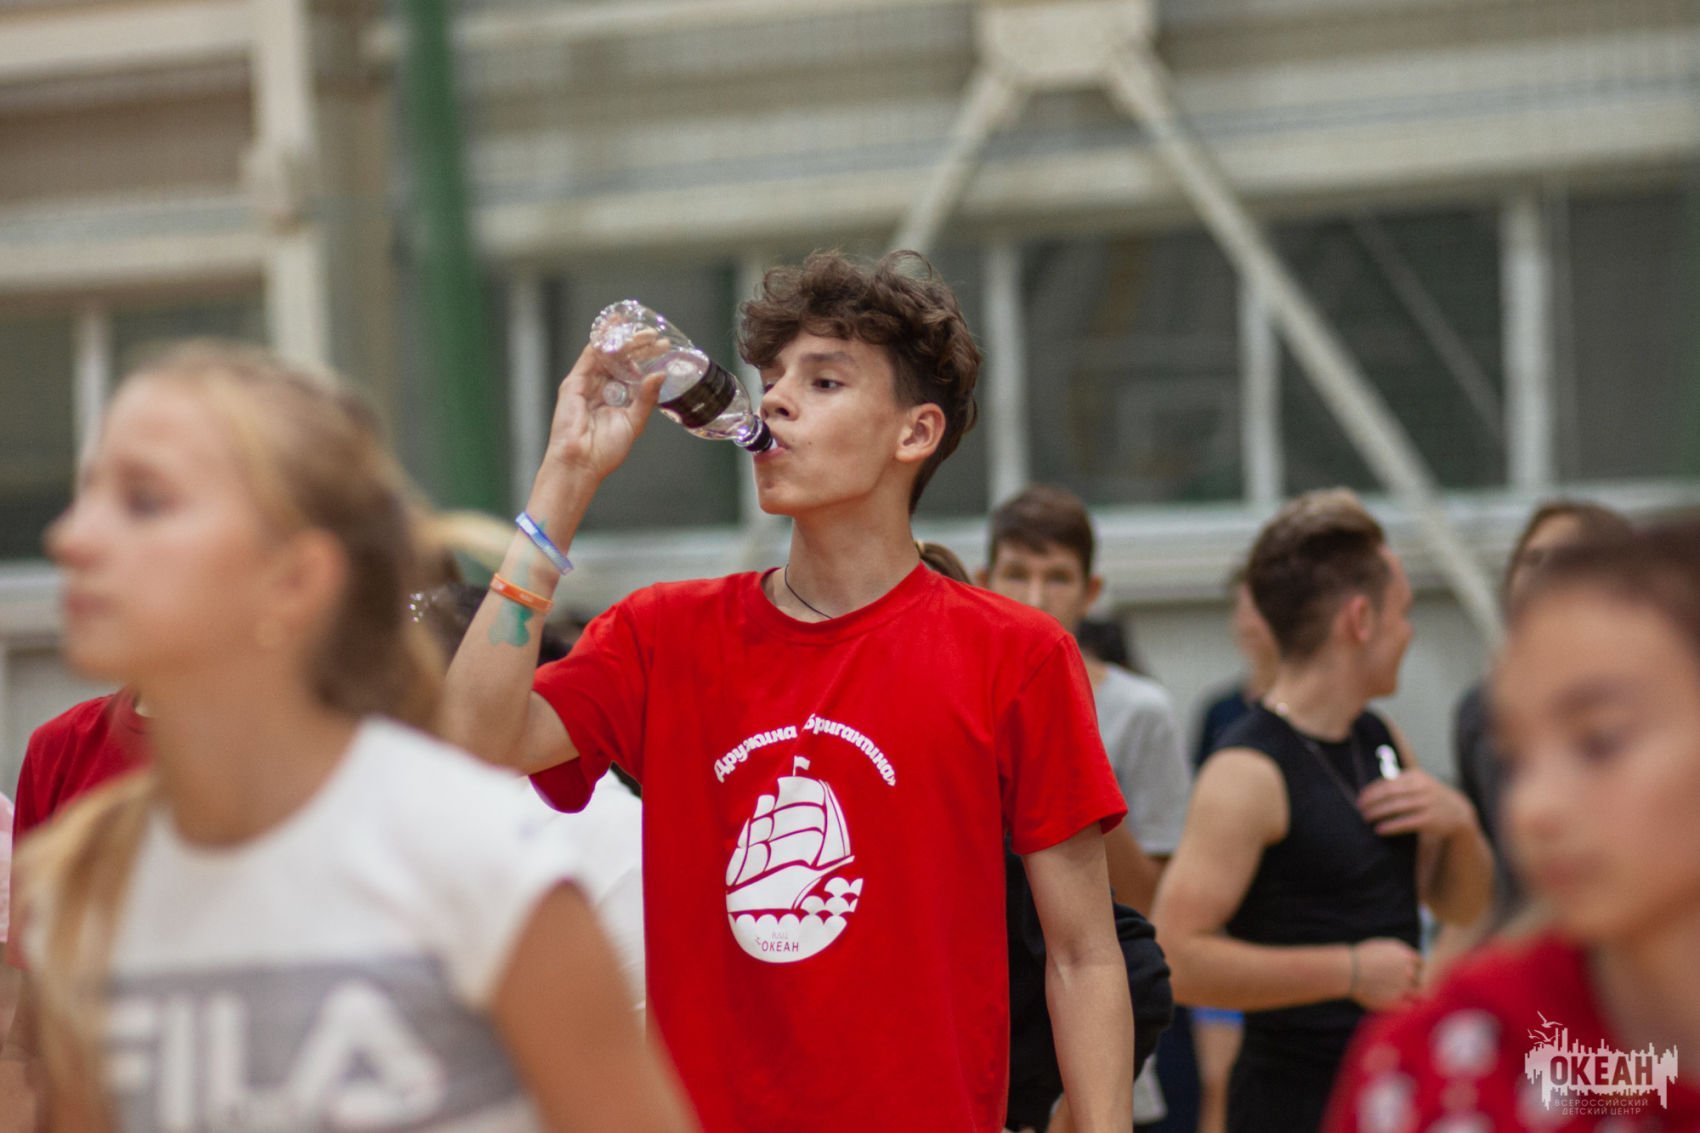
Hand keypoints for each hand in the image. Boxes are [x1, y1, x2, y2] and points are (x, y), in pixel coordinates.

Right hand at [538, 339, 665, 490]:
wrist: (581, 462)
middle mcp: (604, 388)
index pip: (634, 370)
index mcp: (619, 398)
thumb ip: (647, 398)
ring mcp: (589, 384)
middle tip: (654, 336)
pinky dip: (601, 340)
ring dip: (624, 340)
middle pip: (622, 359)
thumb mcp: (635, 422)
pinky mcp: (575, 382)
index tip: (663, 347)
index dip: (648, 357)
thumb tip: (661, 375)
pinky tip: (613, 328)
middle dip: (639, 346)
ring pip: (607, 354)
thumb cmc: (605, 450)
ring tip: (641, 333)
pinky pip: (589, 356)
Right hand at [1349, 937, 1421, 1010]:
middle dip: (1415, 982)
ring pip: (1419, 994)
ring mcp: (1404, 987)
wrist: (1348, 971)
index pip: (1420, 963)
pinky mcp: (1397, 1002)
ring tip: (1398, 996)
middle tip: (1403, 985)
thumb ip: (1396, 955)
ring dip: (1412, 995)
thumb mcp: (1380, 947)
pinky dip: (1405, 1006)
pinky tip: (1393, 1003)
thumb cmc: (1359, 958)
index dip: (1415, 969)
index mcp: (1405, 955)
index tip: (1407, 973)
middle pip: (1421, 979)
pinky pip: (1409, 1007)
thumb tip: (1402, 962)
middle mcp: (1409, 971)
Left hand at [1357, 767, 1473, 838]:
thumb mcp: (1419, 784)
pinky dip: (1390, 826)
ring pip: (1396, 807)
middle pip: (1390, 793)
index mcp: (1417, 776)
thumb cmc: (1430, 797)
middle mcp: (1422, 788)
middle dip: (1372, 801)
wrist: (1458, 813)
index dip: (1371, 791)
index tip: (1360, 798)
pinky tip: (1379, 829)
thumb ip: (1398, 783)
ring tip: (1366, 818)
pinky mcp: (1430, 820)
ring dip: (1378, 812)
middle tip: (1360, 808)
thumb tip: (1369, 790)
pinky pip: (1405, 822)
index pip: (1388, 782)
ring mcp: (1427, 804)